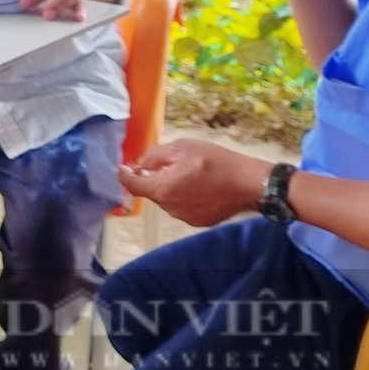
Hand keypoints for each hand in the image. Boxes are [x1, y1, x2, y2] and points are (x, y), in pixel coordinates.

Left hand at [118, 139, 269, 227]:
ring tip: (190, 173)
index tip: (121, 168)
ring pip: (168, 199)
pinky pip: (183, 207)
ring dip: (171, 187)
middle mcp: (170, 208)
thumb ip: (155, 156)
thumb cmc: (214, 161)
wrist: (247, 183)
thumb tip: (139, 165)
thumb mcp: (181, 148)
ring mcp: (185, 217)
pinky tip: (199, 186)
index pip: (133, 186)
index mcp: (163, 189)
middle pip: (152, 192)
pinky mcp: (199, 222)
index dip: (124, 176)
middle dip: (155, 178)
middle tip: (168, 163)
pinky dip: (184, 196)